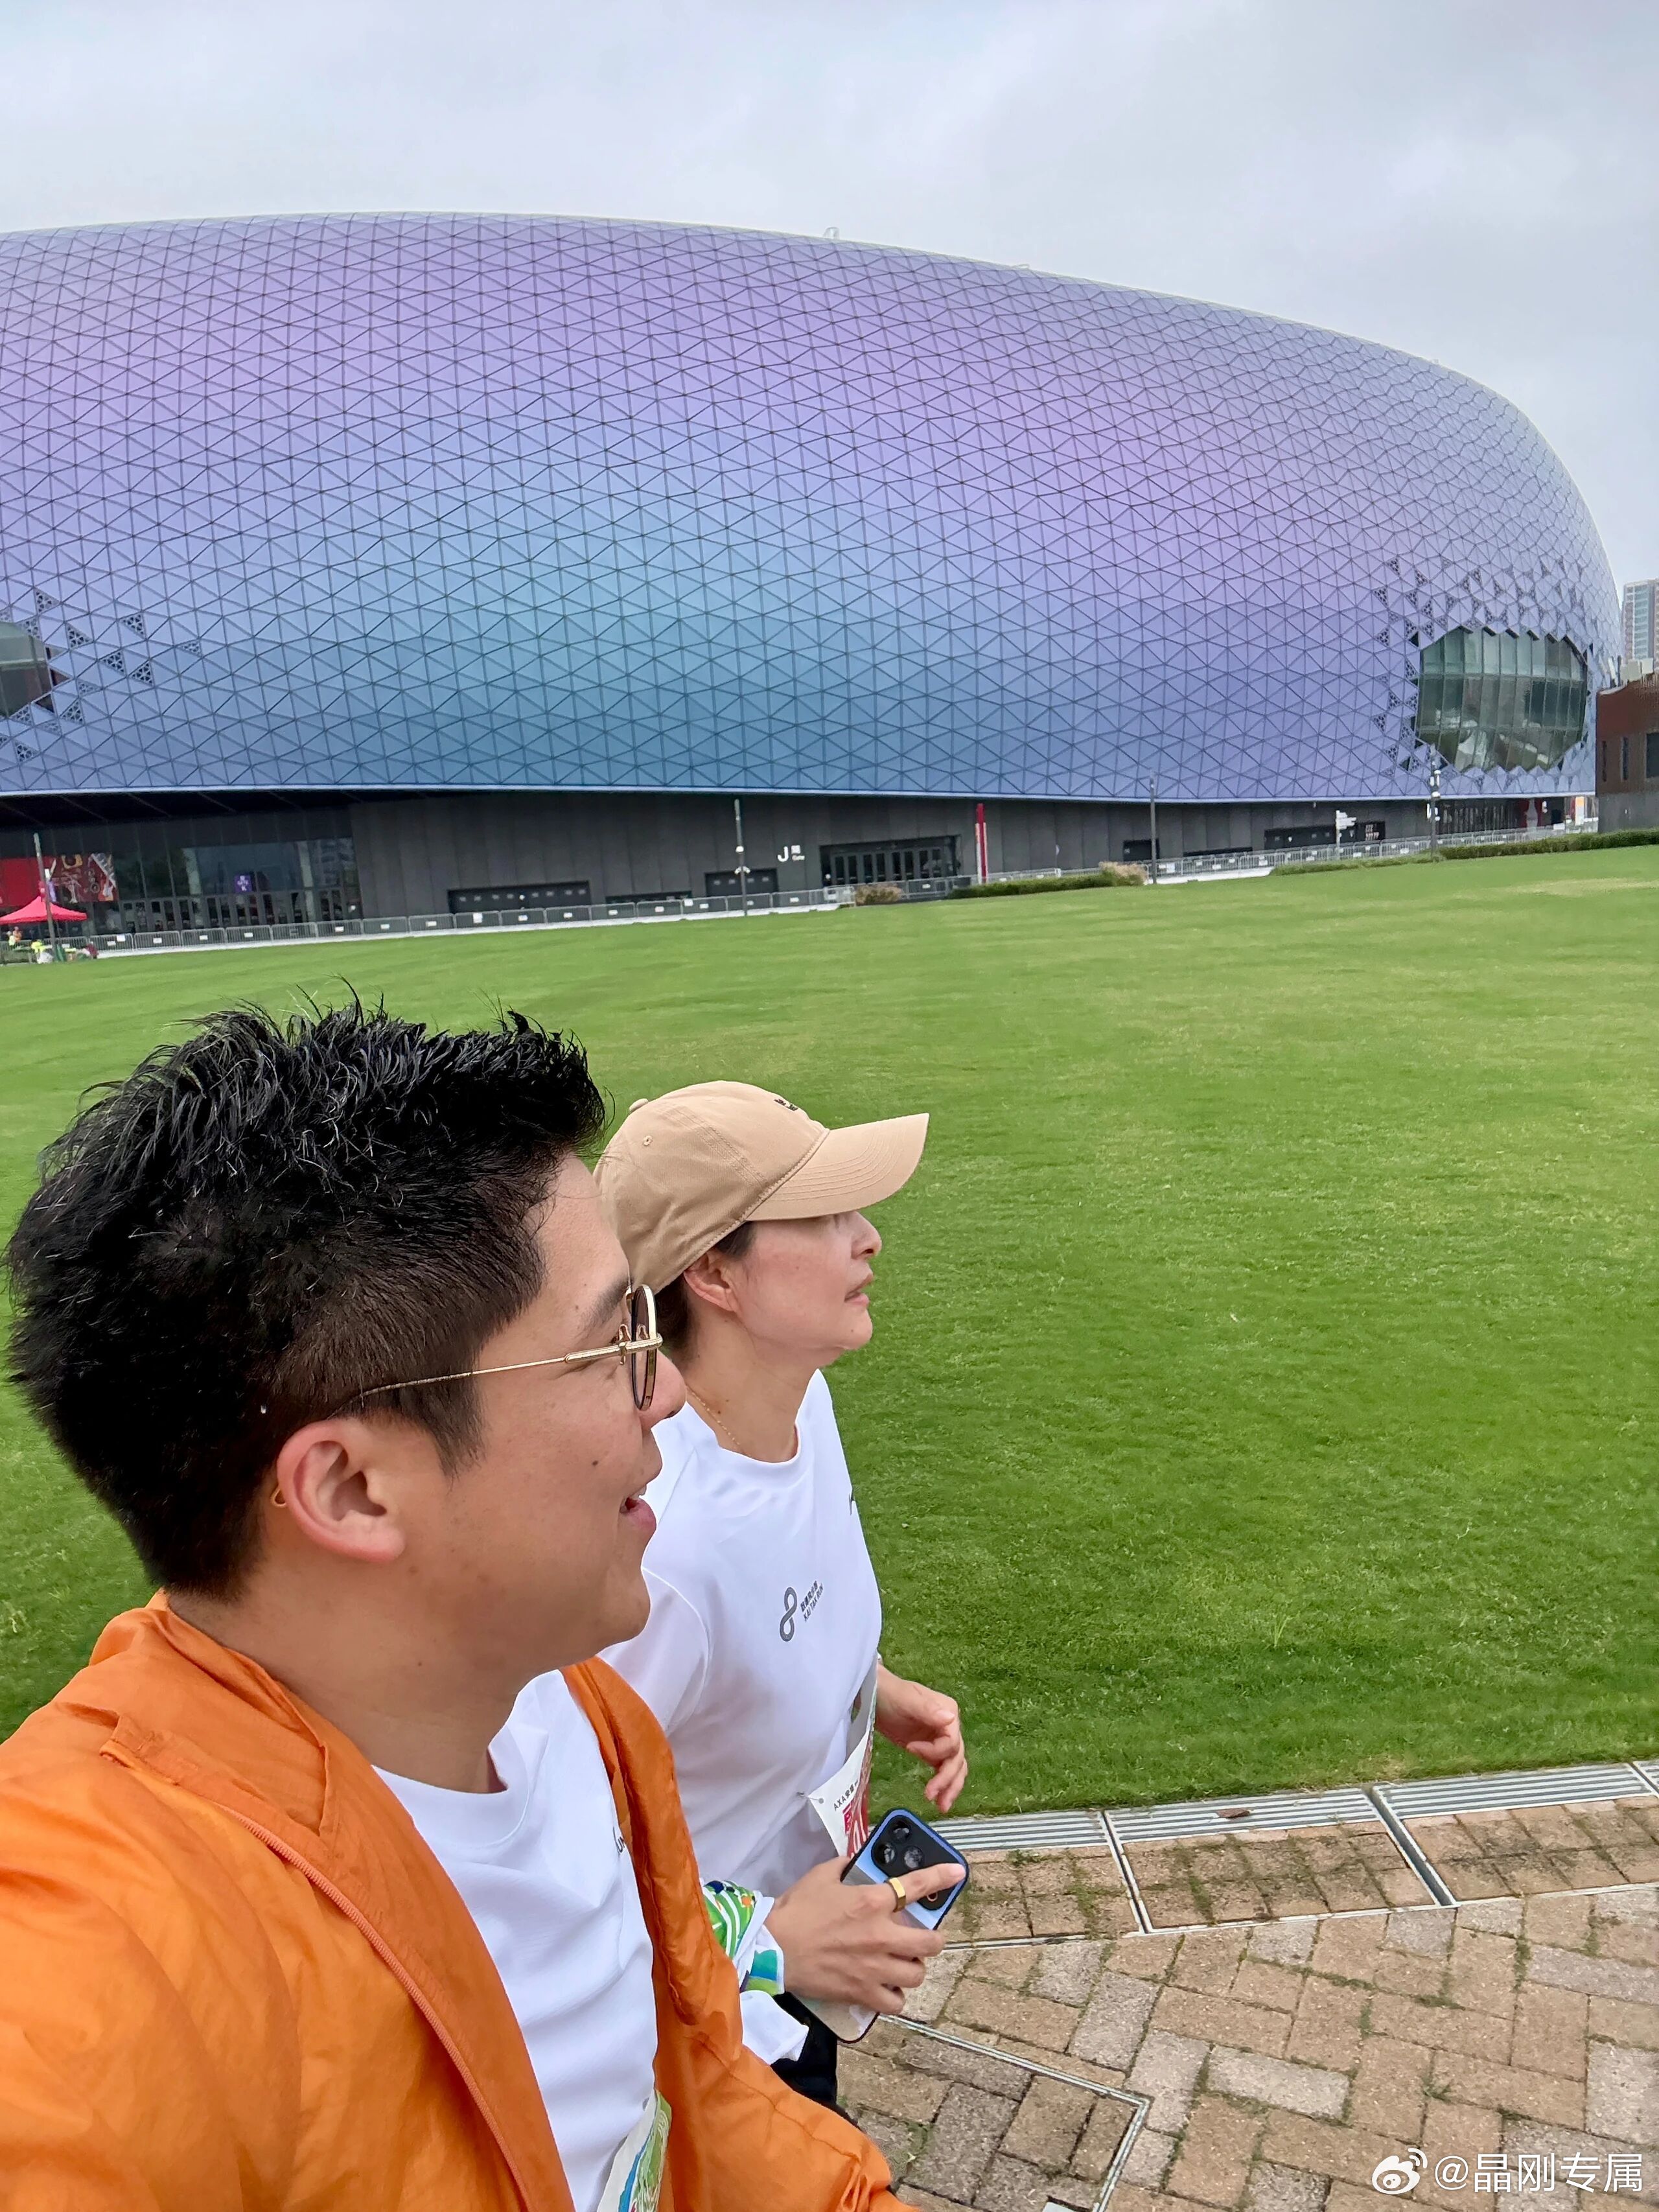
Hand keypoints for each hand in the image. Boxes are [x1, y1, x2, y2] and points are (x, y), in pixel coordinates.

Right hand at [766, 1855, 958, 2011]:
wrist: (774, 1948)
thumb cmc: (797, 1909)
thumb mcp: (821, 1875)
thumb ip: (844, 1866)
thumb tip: (854, 1861)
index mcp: (872, 1901)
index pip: (917, 1886)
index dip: (942, 1877)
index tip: (958, 1872)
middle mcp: (881, 1935)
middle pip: (931, 1942)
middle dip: (933, 1940)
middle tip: (922, 1939)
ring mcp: (875, 1968)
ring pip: (917, 1974)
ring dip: (914, 1968)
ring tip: (903, 1965)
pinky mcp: (862, 1993)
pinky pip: (895, 2003)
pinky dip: (895, 1996)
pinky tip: (888, 1988)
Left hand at [875, 1665, 966, 1812]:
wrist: (874, 1694)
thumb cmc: (890, 1694)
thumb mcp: (907, 1699)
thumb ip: (928, 1710)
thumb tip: (950, 1720)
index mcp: (948, 1712)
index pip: (952, 1741)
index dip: (934, 1751)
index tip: (911, 1749)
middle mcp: (949, 1727)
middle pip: (957, 1758)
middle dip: (947, 1779)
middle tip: (932, 1796)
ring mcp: (940, 1739)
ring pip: (954, 1767)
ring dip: (950, 1786)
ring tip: (942, 1806)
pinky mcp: (930, 1750)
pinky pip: (942, 1768)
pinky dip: (943, 1783)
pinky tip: (938, 1798)